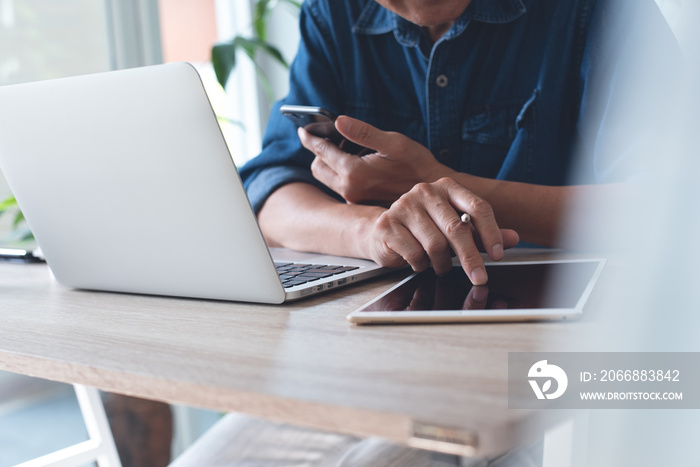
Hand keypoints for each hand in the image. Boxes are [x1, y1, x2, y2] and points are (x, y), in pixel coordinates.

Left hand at [299, 116, 451, 205]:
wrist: (431, 190)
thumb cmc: (416, 164)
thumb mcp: (393, 142)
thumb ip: (362, 132)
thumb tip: (338, 121)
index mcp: (355, 172)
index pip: (322, 152)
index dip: (310, 138)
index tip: (302, 130)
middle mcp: (350, 189)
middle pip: (318, 168)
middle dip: (317, 152)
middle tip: (327, 138)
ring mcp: (354, 198)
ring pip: (326, 178)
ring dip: (328, 163)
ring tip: (344, 149)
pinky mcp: (359, 202)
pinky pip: (339, 185)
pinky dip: (339, 172)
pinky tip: (355, 162)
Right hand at [361, 177, 518, 284]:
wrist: (384, 232)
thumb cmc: (424, 230)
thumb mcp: (457, 229)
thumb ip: (483, 233)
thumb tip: (513, 238)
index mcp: (447, 187)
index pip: (477, 207)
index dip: (491, 233)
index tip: (498, 255)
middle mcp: (425, 191)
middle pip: (457, 228)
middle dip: (472, 258)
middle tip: (479, 277)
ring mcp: (403, 206)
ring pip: (435, 245)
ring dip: (442, 263)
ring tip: (440, 264)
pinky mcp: (387, 224)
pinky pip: (414, 254)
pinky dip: (421, 264)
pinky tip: (419, 261)